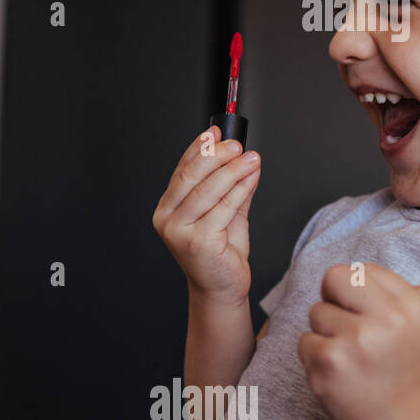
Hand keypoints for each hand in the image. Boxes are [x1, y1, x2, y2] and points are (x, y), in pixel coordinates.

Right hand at [152, 125, 261, 302]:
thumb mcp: (226, 214)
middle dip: (216, 155)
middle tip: (237, 146)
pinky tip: (251, 178)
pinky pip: (224, 207)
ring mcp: (180, 231)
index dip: (199, 147)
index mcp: (167, 208)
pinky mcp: (199, 242)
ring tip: (251, 159)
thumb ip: (232, 187)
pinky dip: (240, 189)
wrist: (222, 288)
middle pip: (190, 176)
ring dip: (233, 170)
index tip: (217, 131)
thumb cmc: (220, 254)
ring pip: (208, 190)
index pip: (181, 169)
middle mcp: (168, 219)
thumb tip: (244, 159)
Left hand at [298, 262, 419, 419]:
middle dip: (334, 297)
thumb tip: (373, 274)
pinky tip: (340, 372)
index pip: (362, 270)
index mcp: (412, 308)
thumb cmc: (415, 371)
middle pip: (333, 278)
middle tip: (346, 322)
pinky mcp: (327, 362)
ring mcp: (354, 342)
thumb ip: (414, 295)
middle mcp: (386, 321)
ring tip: (351, 355)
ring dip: (327, 332)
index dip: (357, 289)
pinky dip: (316, 355)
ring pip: (317, 312)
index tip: (364, 311)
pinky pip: (305, 341)